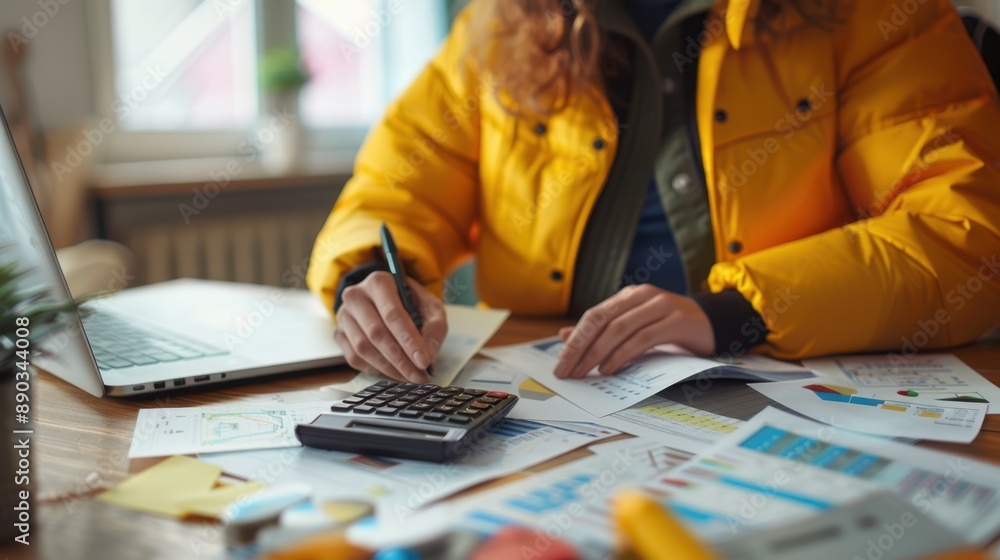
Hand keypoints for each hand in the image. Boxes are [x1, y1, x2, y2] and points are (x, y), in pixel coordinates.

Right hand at [334, 271, 447, 382]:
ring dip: (388, 368)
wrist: (386, 299)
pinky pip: (354, 358)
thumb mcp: (430, 307)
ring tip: (409, 376)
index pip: (393, 314)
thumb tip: (428, 354)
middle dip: (400, 360)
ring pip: (363, 348)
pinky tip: (392, 371)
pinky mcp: (339, 333)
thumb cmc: (410, 302)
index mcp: (379, 282)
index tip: (423, 360)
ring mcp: (344, 315)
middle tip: (418, 375)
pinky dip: (374, 369)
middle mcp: (356, 296)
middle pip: (377, 333)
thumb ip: (435, 327)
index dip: (409, 341)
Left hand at [553, 284, 713, 378]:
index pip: (594, 315)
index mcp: (629, 295)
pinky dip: (623, 355)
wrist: (712, 324)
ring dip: (598, 354)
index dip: (575, 339)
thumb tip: (564, 335)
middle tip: (568, 371)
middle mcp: (643, 296)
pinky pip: (643, 338)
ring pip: (620, 329)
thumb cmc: (669, 326)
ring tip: (586, 372)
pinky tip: (610, 369)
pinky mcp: (677, 321)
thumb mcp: (635, 326)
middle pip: (603, 321)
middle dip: (581, 348)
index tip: (561, 362)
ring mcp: (661, 306)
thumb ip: (603, 330)